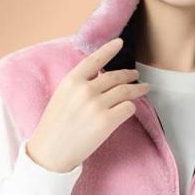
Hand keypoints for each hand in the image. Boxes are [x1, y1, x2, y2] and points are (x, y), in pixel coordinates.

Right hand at [25, 37, 151, 172]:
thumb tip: (101, 77)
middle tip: (136, 75)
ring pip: (126, 91)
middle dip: (129, 74)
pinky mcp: (107, 122)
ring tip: (144, 88)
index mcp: (71, 81)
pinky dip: (131, 107)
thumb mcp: (62, 96)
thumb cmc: (55, 126)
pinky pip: (128, 108)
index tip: (119, 42)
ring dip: (138, 89)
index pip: (94, 59)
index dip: (108, 49)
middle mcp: (85, 90)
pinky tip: (130, 109)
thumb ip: (80, 85)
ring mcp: (97, 106)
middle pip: (115, 76)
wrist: (51, 152)